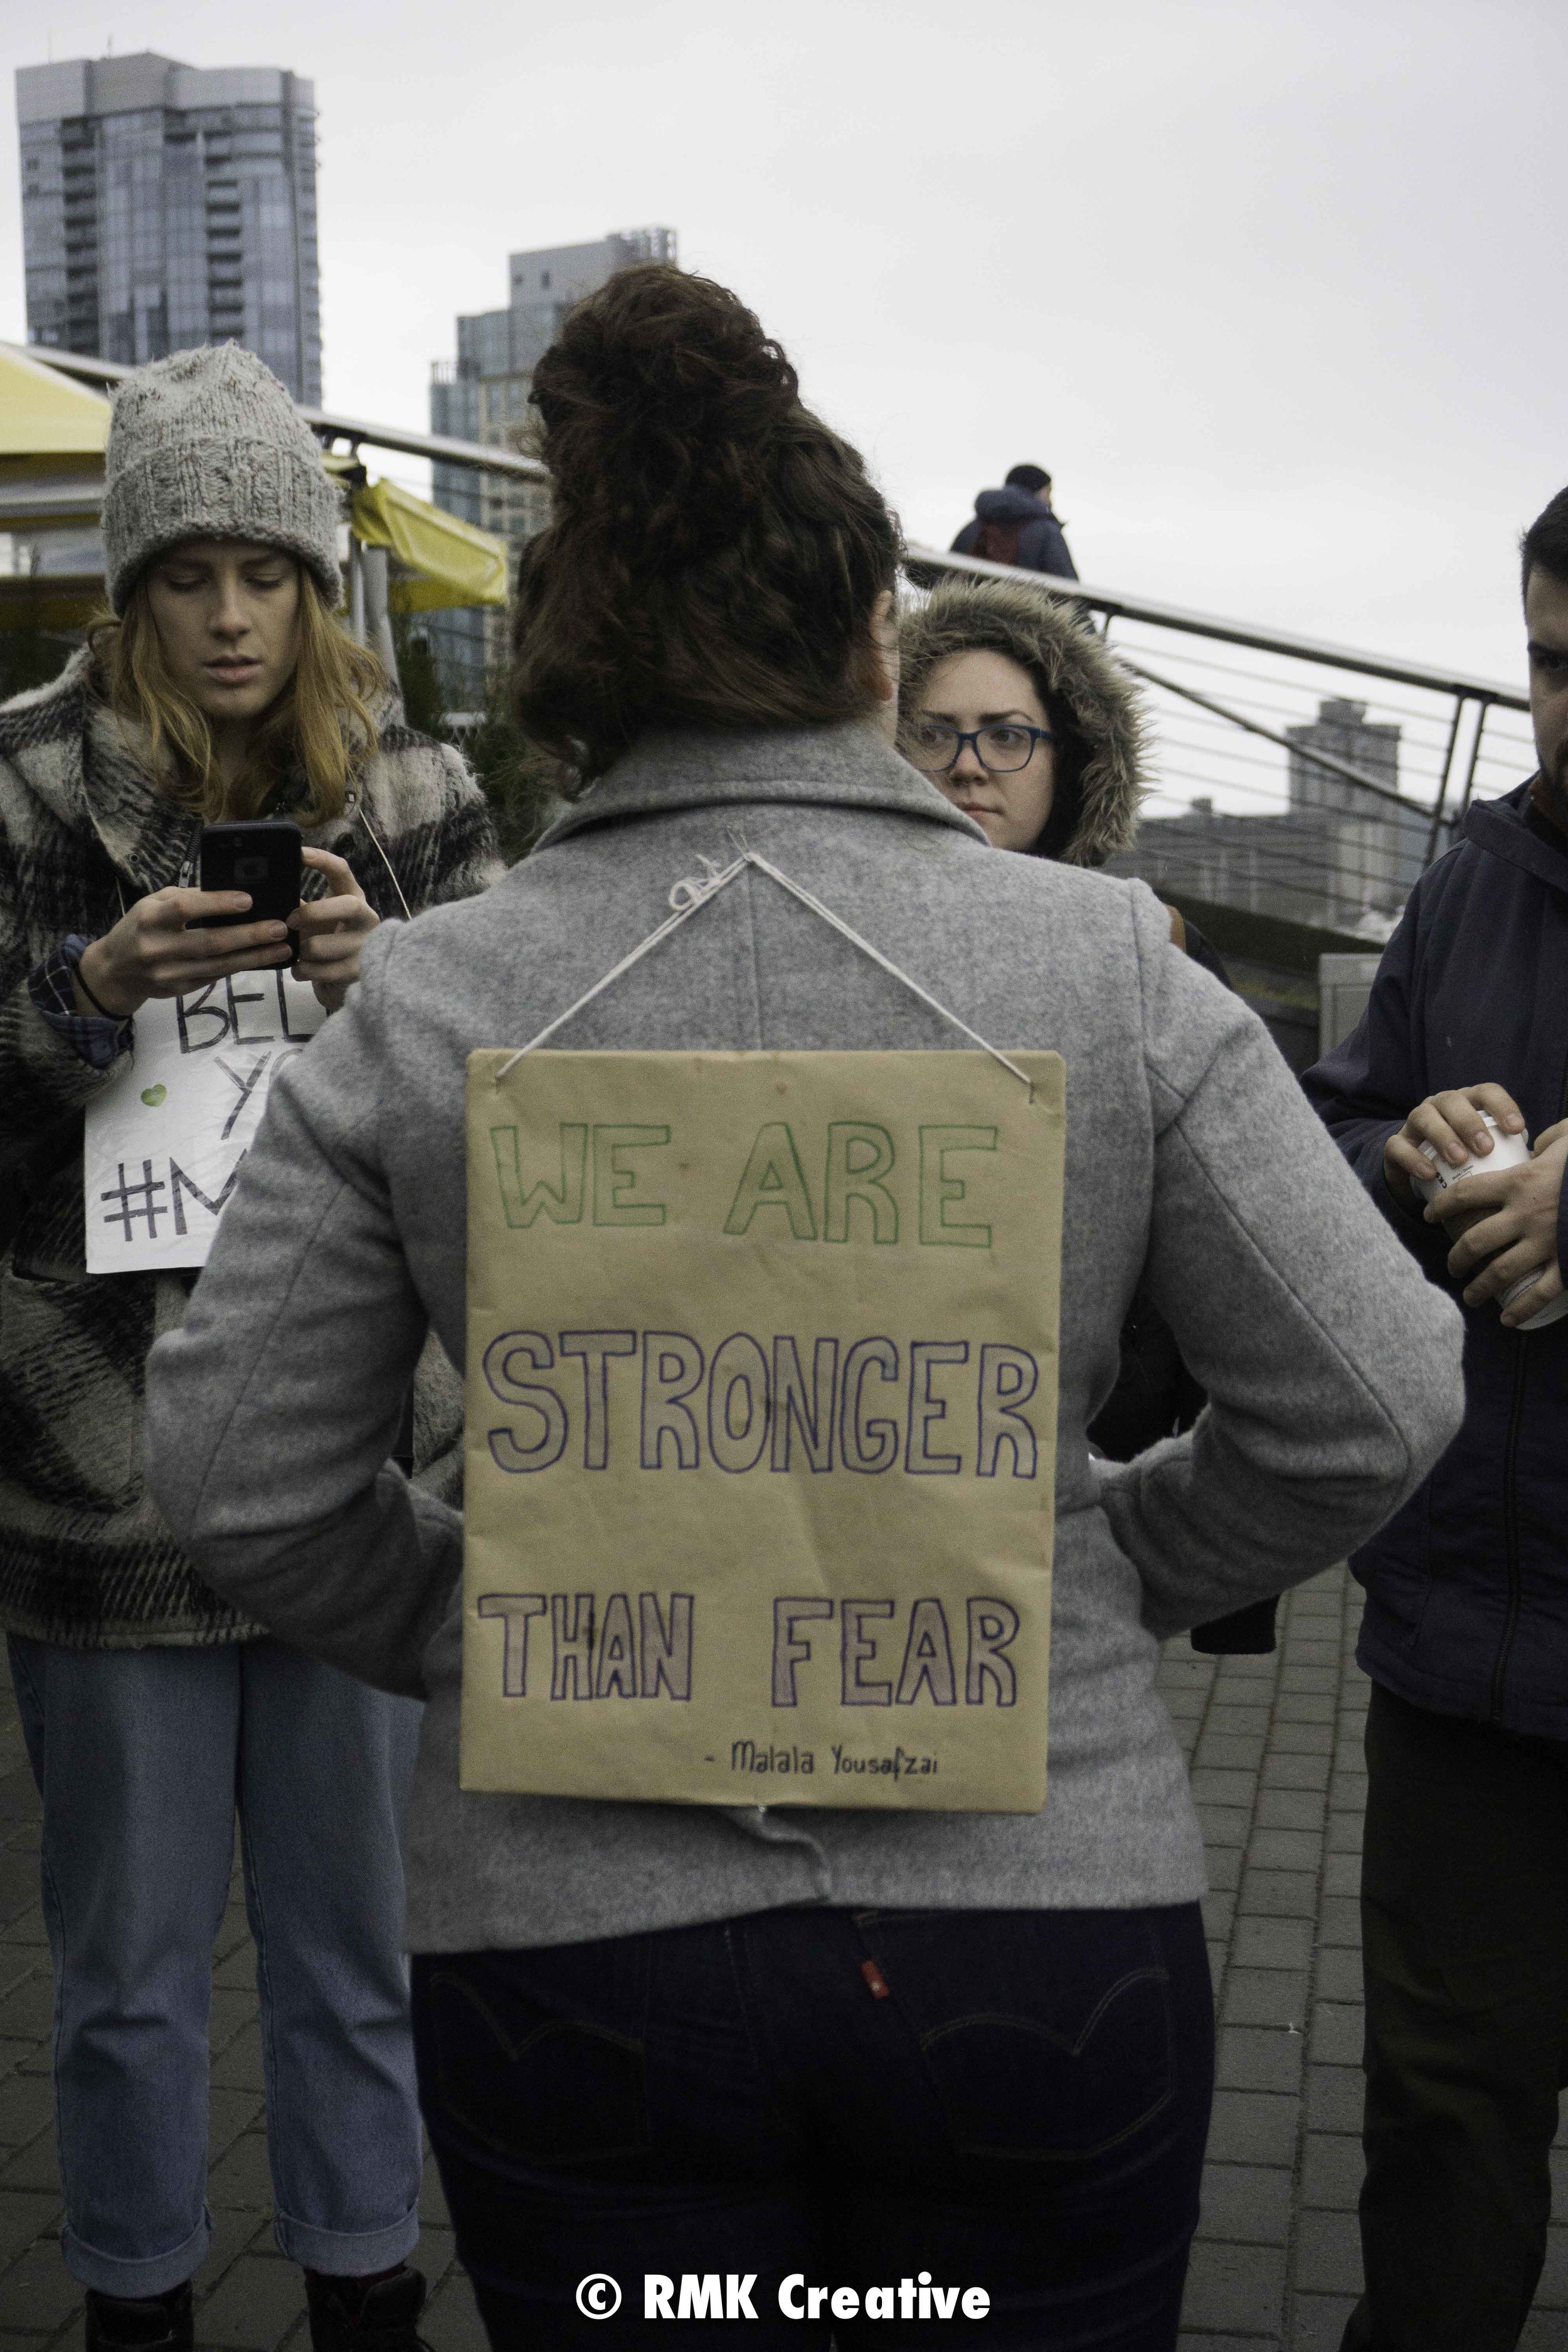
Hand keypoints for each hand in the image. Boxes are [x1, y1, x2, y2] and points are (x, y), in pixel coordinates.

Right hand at [75, 888, 291, 1017]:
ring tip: (283, 948)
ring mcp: (168, 973)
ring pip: (219, 965)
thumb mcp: (153, 904)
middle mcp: (157, 948)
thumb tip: (230, 892)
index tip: (248, 900)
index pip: (185, 909)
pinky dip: (240, 967)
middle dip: (249, 935)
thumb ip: (186, 898)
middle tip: (279, 927)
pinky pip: (215, 976)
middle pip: (210, 942)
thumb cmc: (140, 927)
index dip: (217, 904)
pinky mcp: (179, 989)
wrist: (115, 971)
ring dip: (255, 957)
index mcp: (149, 918)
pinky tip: (262, 960)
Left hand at [290, 848, 379, 1011]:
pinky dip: (302, 970)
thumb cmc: (325, 941)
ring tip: (295, 953)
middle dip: (314, 912)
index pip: (342, 871)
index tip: (298, 853)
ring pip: (322, 946)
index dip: (321, 859)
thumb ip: (298, 904)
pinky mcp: (357, 971)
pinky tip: (299, 969)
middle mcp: (366, 918)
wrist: (341, 980)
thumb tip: (264, 890)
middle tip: (291, 921)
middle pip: (349, 905)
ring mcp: (365, 946)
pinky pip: (320, 971)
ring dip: (300, 950)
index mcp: (353, 897)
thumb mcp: (314, 919)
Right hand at [1383, 1084, 1526, 1205]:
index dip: (1502, 1105)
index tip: (1516, 1128)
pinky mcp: (1395, 1145)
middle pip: (1452, 1100)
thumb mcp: (1488, 1151)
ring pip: (1424, 1117)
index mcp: (1467, 1102)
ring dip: (1443, 1136)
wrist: (1423, 1175)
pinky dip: (1414, 1158)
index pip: (1485, 1092)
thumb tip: (1537, 1158)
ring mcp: (1414, 1123)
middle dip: (1470, 1122)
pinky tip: (1430, 1173)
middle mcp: (1439, 1106)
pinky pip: (1399, 1146)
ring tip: (1459, 1159)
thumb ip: (1509, 1149)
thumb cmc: (1467, 1161)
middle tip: (1485, 1148)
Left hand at [1431, 1125, 1567, 1326]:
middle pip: (1475, 1241)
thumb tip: (1537, 1144)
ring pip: (1499, 1272)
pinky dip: (1521, 1310)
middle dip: (1457, 1257)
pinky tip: (1507, 1320)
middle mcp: (1525, 1215)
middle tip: (1452, 1266)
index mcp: (1520, 1181)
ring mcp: (1546, 1242)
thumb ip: (1549, 1139)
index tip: (1430, 1214)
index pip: (1465, 1195)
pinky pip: (1539, 1293)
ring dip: (1479, 1287)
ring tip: (1469, 1296)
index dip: (1442, 1206)